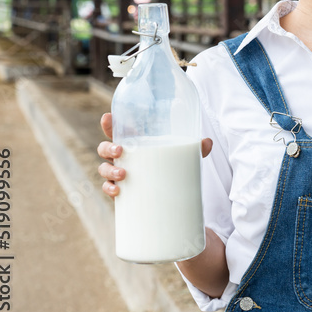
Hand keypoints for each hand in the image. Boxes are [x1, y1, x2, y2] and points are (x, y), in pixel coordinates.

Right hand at [97, 112, 212, 197]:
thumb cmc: (168, 166)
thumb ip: (193, 149)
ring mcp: (119, 173)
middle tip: (120, 150)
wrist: (166, 194)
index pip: (117, 130)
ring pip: (104, 168)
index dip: (109, 124)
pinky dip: (109, 188)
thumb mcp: (181, 155)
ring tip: (123, 173)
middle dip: (108, 147)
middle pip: (104, 148)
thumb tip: (207, 142)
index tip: (108, 117)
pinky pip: (108, 188)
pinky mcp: (121, 190)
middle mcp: (123, 157)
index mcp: (134, 143)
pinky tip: (117, 190)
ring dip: (109, 169)